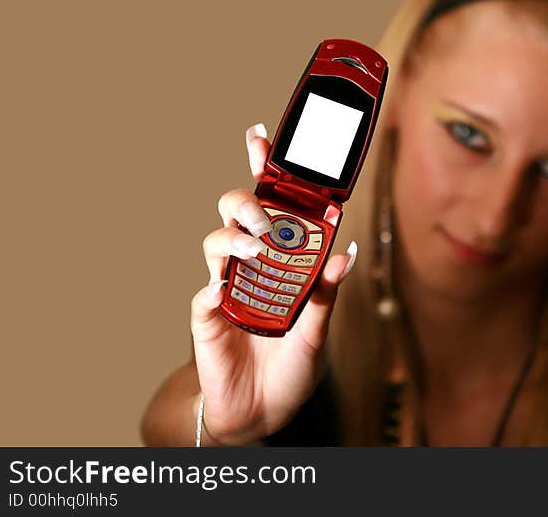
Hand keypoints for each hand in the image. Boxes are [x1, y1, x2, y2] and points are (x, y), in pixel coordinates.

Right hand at [189, 123, 354, 444]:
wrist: (263, 412)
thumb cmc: (291, 366)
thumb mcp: (318, 331)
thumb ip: (325, 294)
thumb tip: (346, 254)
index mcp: (280, 259)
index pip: (270, 205)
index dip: (262, 169)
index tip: (260, 134)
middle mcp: (251, 265)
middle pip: (237, 212)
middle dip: (248, 201)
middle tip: (268, 217)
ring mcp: (226, 288)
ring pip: (216, 242)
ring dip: (235, 239)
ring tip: (255, 251)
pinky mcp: (206, 319)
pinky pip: (202, 297)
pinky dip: (211, 292)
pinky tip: (222, 296)